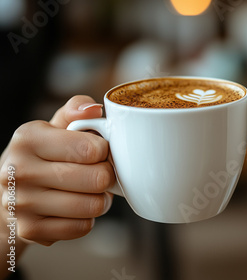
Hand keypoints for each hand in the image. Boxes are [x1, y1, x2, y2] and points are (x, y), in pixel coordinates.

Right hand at [0, 96, 113, 245]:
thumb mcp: (55, 127)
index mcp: (28, 138)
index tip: (99, 152)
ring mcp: (22, 203)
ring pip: (93, 206)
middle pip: (97, 178)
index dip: (105, 151)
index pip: (91, 149)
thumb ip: (76, 111)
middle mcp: (19, 170)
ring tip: (89, 191)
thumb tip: (93, 109)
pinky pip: (83, 227)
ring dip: (100, 200)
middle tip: (99, 173)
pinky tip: (75, 209)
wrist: (11, 194)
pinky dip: (87, 219)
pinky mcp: (30, 229)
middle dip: (107, 177)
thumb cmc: (44, 155)